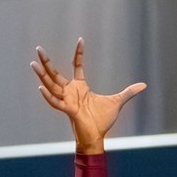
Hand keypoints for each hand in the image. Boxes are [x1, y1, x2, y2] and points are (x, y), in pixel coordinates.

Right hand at [31, 40, 145, 153]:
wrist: (97, 136)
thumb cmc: (102, 120)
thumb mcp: (117, 102)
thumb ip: (128, 92)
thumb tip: (144, 85)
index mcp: (80, 87)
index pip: (77, 66)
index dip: (79, 53)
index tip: (81, 40)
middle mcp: (70, 91)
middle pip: (55, 73)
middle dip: (46, 61)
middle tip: (38, 48)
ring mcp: (67, 100)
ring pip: (50, 84)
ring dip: (41, 75)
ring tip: (32, 63)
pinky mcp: (68, 110)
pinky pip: (55, 102)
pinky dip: (48, 96)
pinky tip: (40, 87)